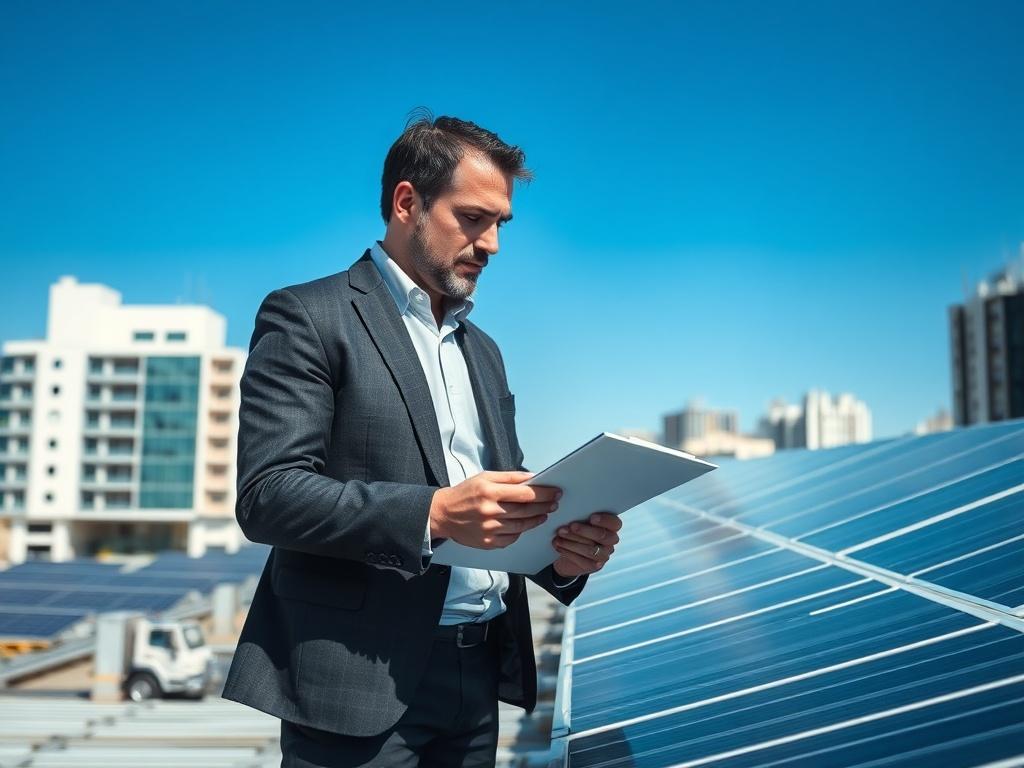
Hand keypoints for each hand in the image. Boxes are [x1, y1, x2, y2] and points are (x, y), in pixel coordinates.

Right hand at [430, 471, 560, 549]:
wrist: (442, 514)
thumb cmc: (464, 493)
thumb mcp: (485, 477)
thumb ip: (510, 477)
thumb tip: (533, 478)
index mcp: (489, 492)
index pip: (525, 493)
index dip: (544, 493)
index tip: (555, 492)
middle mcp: (490, 511)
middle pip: (526, 510)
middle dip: (544, 506)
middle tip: (554, 503)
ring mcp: (489, 529)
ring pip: (521, 526)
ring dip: (536, 520)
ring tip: (544, 514)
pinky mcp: (487, 543)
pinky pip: (511, 538)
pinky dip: (520, 531)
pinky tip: (524, 525)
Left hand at [551, 512, 620, 577]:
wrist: (567, 551)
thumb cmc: (574, 529)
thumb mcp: (578, 519)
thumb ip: (580, 514)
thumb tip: (570, 508)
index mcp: (611, 526)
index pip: (615, 523)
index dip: (605, 520)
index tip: (592, 518)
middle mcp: (611, 541)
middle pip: (602, 536)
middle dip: (584, 531)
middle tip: (569, 526)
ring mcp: (604, 554)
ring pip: (591, 550)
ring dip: (572, 543)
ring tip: (558, 538)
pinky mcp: (595, 566)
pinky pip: (583, 561)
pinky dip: (568, 553)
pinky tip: (558, 546)